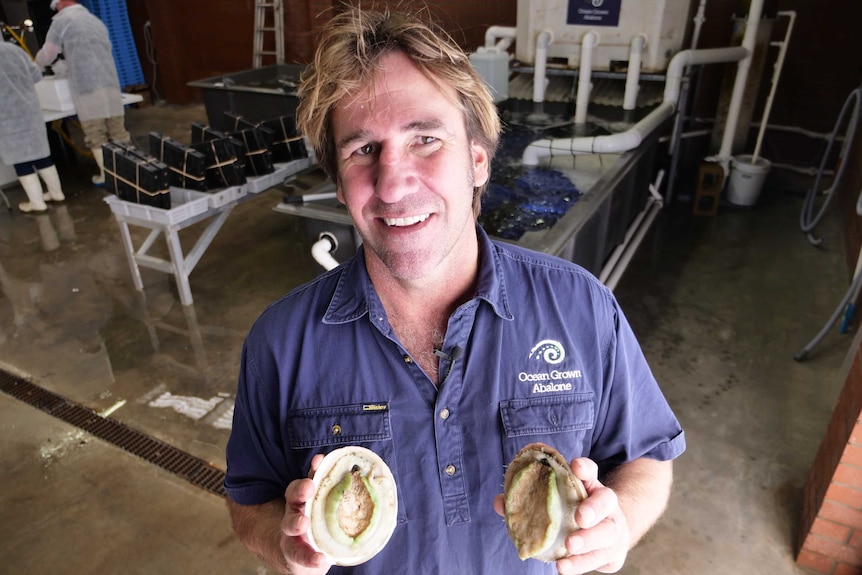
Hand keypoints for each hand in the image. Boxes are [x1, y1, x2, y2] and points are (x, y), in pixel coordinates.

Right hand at [278, 454, 331, 573]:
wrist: (293, 553)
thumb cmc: (312, 525)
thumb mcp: (315, 504)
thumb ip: (322, 485)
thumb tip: (328, 460)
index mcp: (301, 500)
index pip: (304, 482)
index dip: (312, 470)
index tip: (319, 460)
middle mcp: (295, 514)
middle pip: (293, 499)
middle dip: (300, 491)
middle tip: (308, 487)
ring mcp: (293, 535)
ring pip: (291, 525)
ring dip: (295, 522)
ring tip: (303, 522)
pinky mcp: (296, 555)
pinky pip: (301, 556)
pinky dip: (311, 558)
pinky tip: (320, 560)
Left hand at [493, 457, 629, 573]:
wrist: (611, 535)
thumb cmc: (575, 512)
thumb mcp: (557, 500)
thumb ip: (529, 499)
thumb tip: (500, 503)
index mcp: (590, 485)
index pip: (590, 471)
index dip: (584, 468)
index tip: (575, 466)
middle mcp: (606, 504)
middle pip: (605, 501)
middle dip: (593, 508)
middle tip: (580, 517)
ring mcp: (612, 528)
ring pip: (607, 532)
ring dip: (588, 540)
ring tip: (569, 546)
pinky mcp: (612, 552)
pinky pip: (599, 559)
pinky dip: (580, 564)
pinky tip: (563, 567)